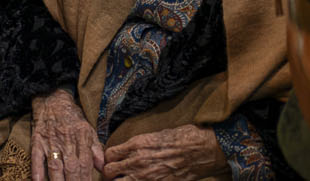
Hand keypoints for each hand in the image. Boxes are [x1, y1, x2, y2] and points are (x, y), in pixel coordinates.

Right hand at [30, 89, 103, 180]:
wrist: (53, 99)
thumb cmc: (72, 118)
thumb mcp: (88, 130)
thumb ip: (96, 149)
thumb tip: (102, 167)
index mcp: (81, 139)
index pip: (85, 164)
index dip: (86, 180)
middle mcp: (67, 141)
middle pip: (71, 168)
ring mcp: (51, 142)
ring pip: (55, 166)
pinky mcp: (37, 141)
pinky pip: (36, 157)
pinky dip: (37, 170)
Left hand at [101, 125, 226, 179]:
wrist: (201, 150)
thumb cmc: (184, 138)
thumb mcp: (158, 134)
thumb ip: (141, 145)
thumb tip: (131, 152)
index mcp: (137, 144)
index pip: (109, 154)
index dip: (110, 159)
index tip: (115, 161)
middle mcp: (137, 161)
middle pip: (108, 171)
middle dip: (110, 174)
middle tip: (117, 175)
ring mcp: (145, 177)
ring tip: (127, 180)